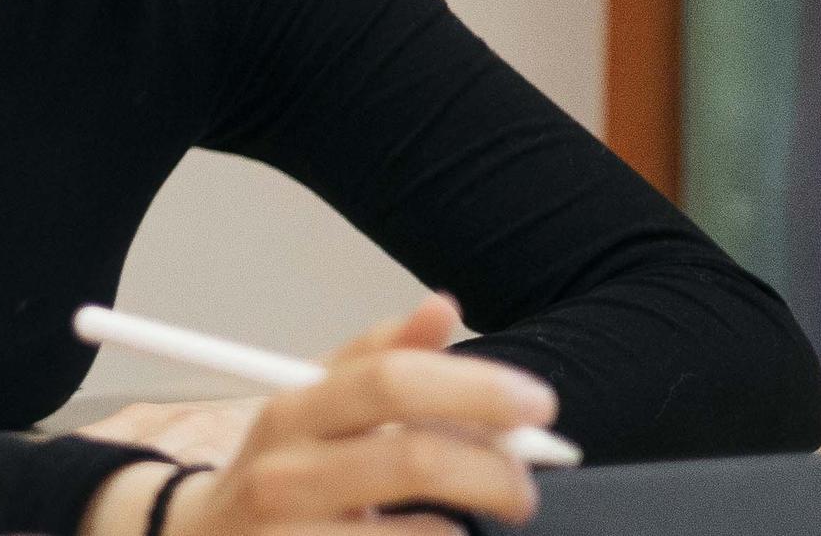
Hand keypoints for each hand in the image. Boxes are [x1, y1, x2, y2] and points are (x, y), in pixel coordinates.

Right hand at [87, 296, 552, 535]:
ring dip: (468, 526)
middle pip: (416, 459)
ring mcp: (290, 534)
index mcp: (296, 408)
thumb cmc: (283, 469)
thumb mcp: (318, 403)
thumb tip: (442, 307)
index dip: (475, 389)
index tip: (537, 404)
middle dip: (496, 472)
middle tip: (523, 485)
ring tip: (473, 521)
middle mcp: (286, 471)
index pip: (390, 381)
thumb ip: (382, 356)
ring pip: (423, 533)